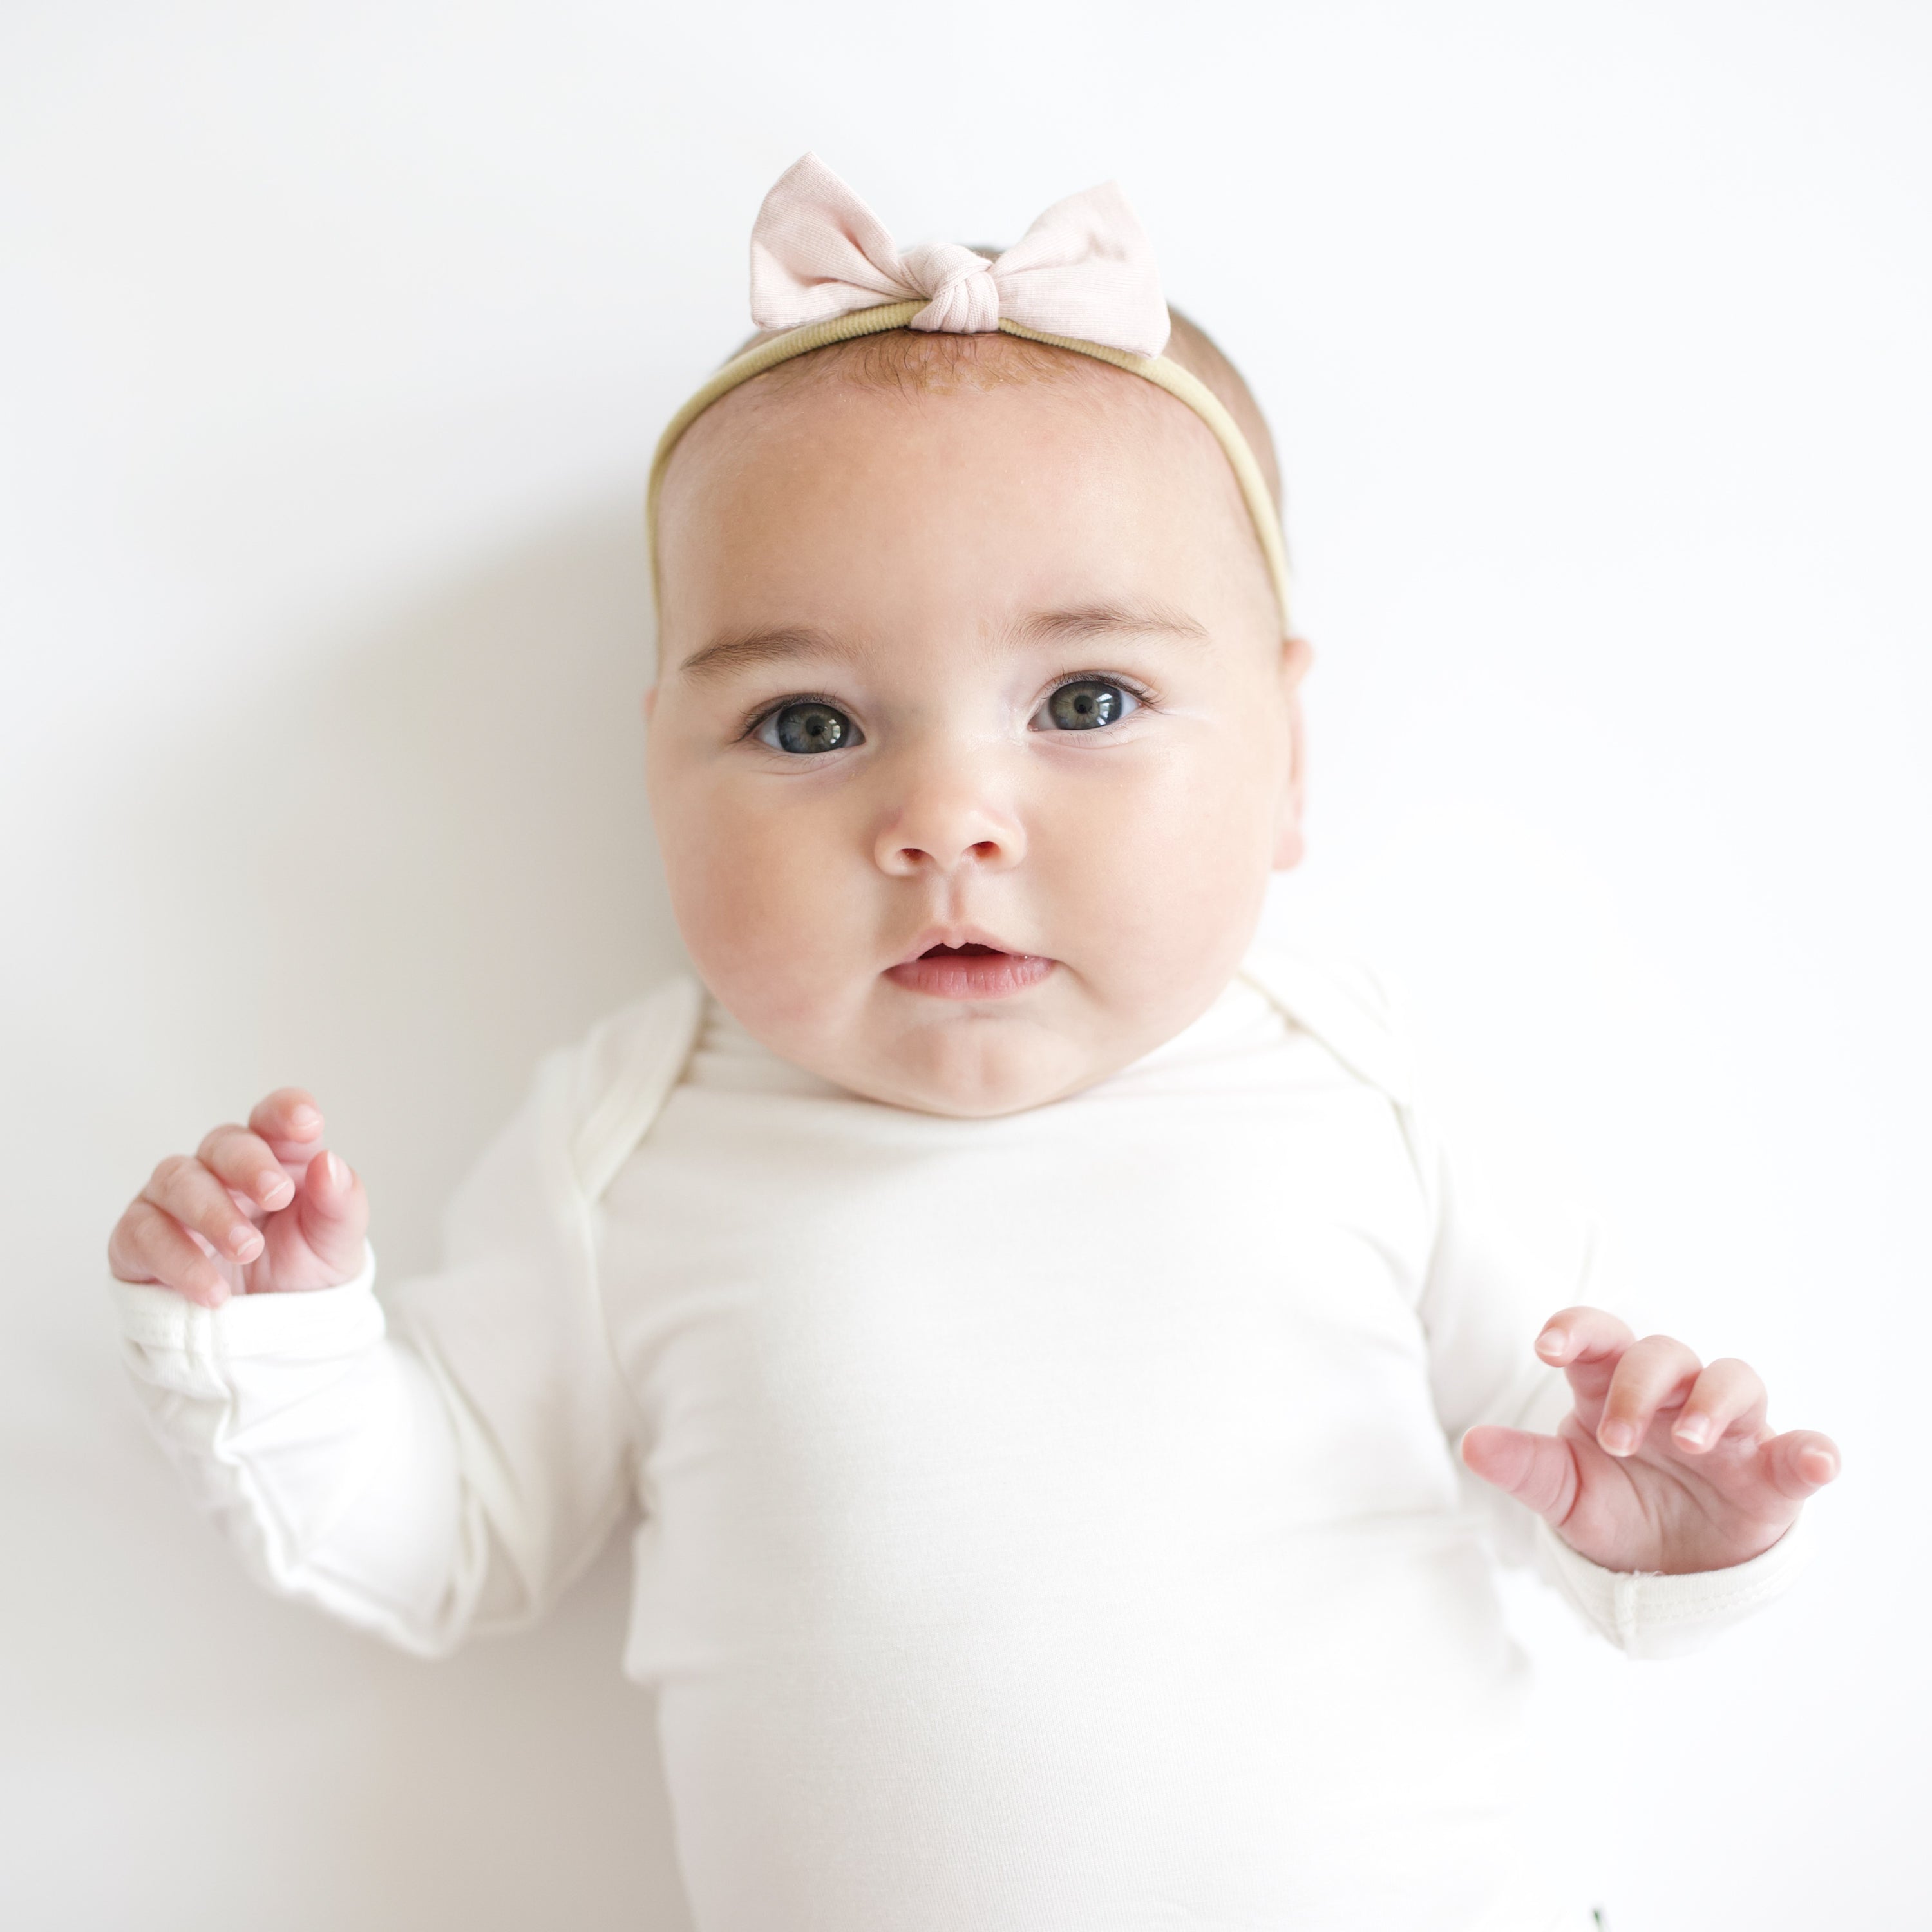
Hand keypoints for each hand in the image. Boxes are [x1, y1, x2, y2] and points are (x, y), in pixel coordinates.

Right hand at [108, 1088, 367, 1306]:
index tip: (307, 1122)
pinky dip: (178, 1260)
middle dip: (249, 1165)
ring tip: (247, 1250)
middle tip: (277, 1195)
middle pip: (223, 1143)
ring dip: (213, 1213)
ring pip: (177, 1181)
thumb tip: (330, 1163)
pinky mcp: (138, 1241)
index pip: (274, 1118)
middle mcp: (221, 1170)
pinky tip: (213, 1290)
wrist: (268, 1336)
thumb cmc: (302, 1272)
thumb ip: (341, 1203)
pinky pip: (142, 1234)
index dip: (286, 1111)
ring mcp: (174, 1201)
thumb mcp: (336, 1245)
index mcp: (277, 1158)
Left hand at [1459, 1305, 1840, 1574]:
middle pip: (1664, 1355)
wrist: (1666, 1574)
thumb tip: (1471, 1445)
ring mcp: (1729, 1432)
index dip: (1577, 1330)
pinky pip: (1801, 1451)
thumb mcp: (1563, 1494)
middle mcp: (1674, 1398)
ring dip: (1714, 1402)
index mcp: (1612, 1391)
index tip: (1547, 1348)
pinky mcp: (1772, 1476)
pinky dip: (1813, 1452)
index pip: (1600, 1337)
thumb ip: (1524, 1466)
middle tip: (1617, 1439)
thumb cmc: (1614, 1510)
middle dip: (1638, 1387)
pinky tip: (1817, 1461)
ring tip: (1689, 1440)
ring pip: (1734, 1379)